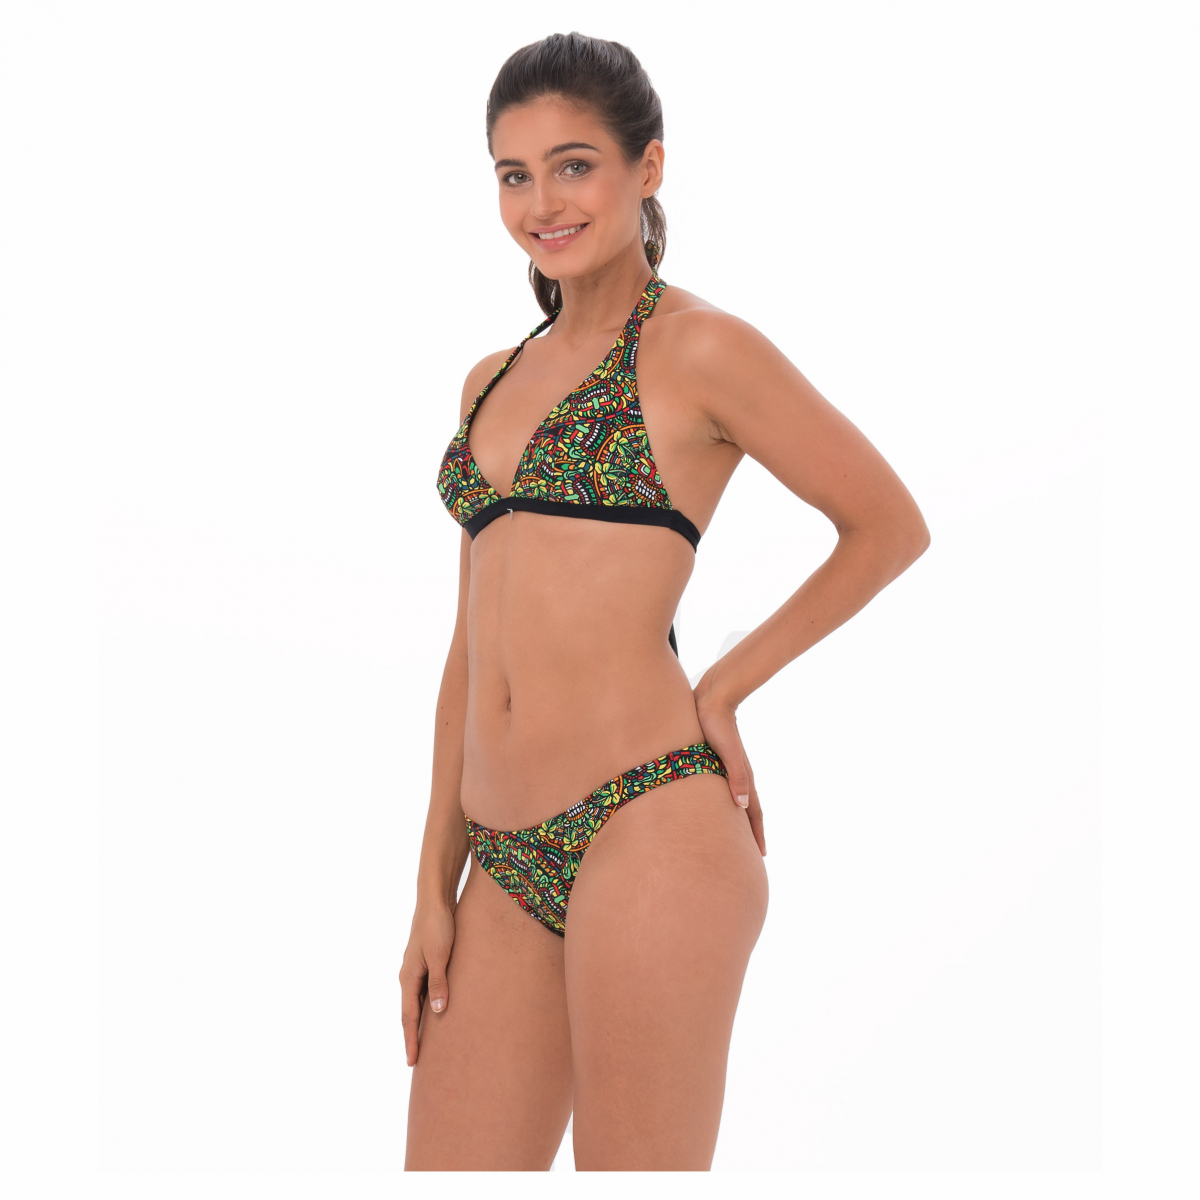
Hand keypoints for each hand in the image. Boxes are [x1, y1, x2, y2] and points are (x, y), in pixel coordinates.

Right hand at [398, 899, 456, 1065]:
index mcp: (409, 977)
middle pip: (409, 1013)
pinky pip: (423, 991)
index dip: (411, 1040)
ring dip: (420, 1023)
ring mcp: (416, 969)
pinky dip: (427, 1006)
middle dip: (412, 1037)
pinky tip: (436, 1011)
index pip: (409, 1017)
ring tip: (426, 1043)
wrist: (435, 901)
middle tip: (416, 1062)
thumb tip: (438, 1012)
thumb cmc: (438, 926)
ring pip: (416, 1002)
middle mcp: (408, 976)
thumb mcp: (440, 956)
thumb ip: (439, 983)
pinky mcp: (425, 962)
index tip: (412, 1063)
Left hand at [693, 673, 766, 856]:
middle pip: (749, 810)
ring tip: (738, 836)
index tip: (761, 855)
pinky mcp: (718, 761)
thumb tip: (742, 805)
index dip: (756, 834)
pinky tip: (721, 806)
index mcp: (743, 776)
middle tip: (753, 853)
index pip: (753, 812)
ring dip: (740, 819)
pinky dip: (728, 803)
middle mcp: (739, 775)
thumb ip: (735, 777)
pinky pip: (727, 789)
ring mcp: (730, 769)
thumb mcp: (726, 753)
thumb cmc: (715, 727)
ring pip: (738, 801)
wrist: (712, 699)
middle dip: (751, 832)